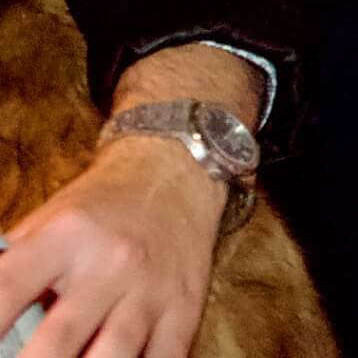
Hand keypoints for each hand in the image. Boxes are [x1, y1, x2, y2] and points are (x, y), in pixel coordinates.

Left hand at [0, 138, 225, 357]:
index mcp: (66, 237)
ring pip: (113, 356)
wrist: (177, 174)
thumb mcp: (48, 221)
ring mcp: (150, 289)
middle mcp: (110, 263)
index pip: (8, 288)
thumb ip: (12, 265)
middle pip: (59, 339)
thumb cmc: (101, 205)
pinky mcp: (184, 308)